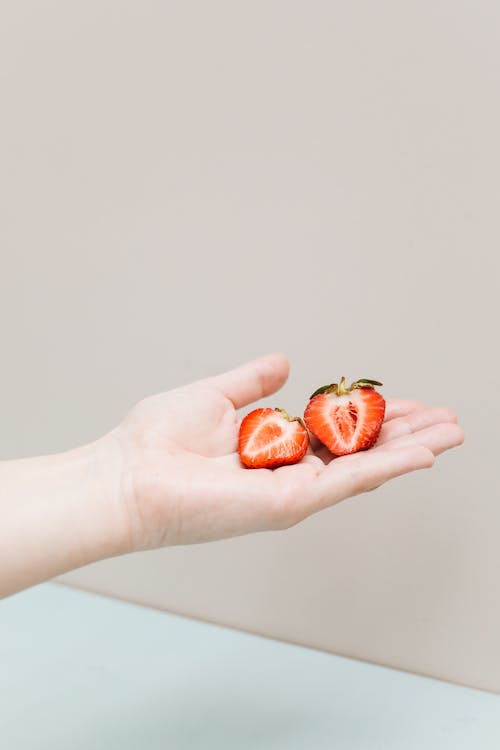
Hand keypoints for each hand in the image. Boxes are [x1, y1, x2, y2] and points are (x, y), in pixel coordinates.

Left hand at [106, 354, 463, 551]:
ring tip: (449, 432)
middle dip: (404, 434)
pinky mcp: (285, 505)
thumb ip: (252, 382)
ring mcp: (289, 491)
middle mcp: (287, 472)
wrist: (125, 476)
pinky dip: (385, 467)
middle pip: (359, 451)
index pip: (336, 431)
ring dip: (408, 449)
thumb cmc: (156, 442)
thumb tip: (282, 363)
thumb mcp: (214, 395)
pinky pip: (345, 483)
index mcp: (273, 447)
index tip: (404, 400)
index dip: (372, 415)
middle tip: (445, 418)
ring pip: (362, 467)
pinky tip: (420, 454)